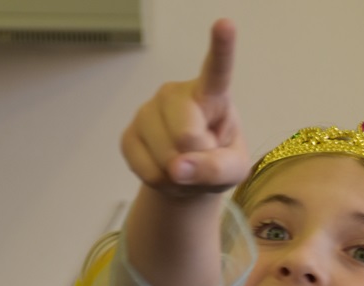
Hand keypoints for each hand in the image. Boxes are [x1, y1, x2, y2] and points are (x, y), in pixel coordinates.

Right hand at [120, 19, 249, 197]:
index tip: (226, 24)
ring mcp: (148, 112)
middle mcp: (175, 94)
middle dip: (196, 160)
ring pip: (165, 159)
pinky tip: (166, 172)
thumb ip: (216, 169)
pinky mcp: (129, 135)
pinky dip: (161, 183)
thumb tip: (177, 168)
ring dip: (178, 178)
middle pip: (186, 136)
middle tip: (202, 159)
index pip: (216, 69)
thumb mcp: (233, 170)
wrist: (188, 177)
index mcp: (210, 93)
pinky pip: (147, 171)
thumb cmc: (218, 161)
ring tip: (184, 169)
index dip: (221, 47)